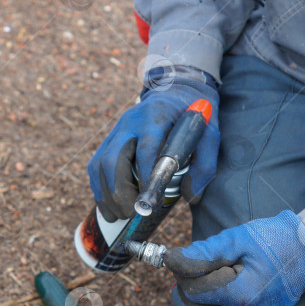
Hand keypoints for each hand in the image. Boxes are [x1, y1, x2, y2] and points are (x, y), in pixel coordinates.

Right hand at [87, 69, 219, 221]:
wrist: (176, 90)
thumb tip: (191, 196)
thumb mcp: (209, 134)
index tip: (149, 198)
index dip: (145, 175)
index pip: (145, 147)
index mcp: (156, 116)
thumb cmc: (192, 116)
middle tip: (132, 212)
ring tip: (120, 215)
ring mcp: (116, 130)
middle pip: (114, 158)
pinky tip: (109, 207)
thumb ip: (205, 164)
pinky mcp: (109, 139)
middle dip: (120, 191)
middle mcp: (130, 121)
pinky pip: (95, 165)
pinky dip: (99, 188)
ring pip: (100, 163)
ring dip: (106, 194)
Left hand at [165, 211, 304, 305]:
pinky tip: (218, 290)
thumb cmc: (274, 240)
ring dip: (197, 302)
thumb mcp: (237, 239)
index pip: (193, 291)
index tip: (180, 259)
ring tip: (200, 278)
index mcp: (240, 293)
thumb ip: (203, 252)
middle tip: (186, 269)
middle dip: (186, 289)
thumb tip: (173, 259)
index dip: (181, 274)